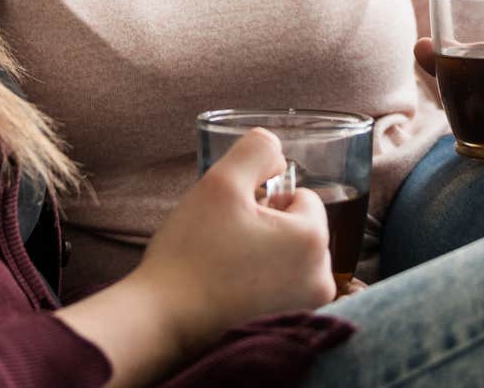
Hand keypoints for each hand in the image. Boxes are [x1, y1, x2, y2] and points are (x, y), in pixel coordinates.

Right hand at [128, 128, 336, 353]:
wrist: (162, 320)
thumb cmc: (191, 253)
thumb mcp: (220, 182)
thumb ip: (256, 151)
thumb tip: (277, 155)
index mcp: (312, 241)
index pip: (302, 198)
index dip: (265, 201)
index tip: (234, 221)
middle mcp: (321, 280)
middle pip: (301, 231)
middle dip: (269, 230)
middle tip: (228, 244)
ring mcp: (307, 310)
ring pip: (291, 261)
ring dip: (266, 258)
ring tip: (227, 269)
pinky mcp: (289, 332)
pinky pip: (283, 292)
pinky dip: (262, 288)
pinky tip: (231, 292)